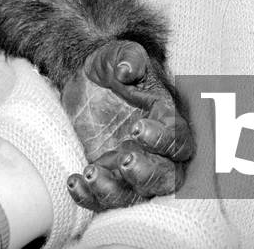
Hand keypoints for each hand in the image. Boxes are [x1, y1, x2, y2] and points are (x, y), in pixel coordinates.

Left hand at [62, 39, 192, 210]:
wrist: (84, 80)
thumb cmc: (111, 66)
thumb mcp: (118, 53)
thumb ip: (129, 57)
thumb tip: (128, 70)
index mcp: (167, 119)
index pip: (179, 139)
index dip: (164, 139)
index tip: (137, 128)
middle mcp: (155, 150)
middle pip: (168, 178)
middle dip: (148, 174)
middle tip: (123, 159)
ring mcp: (131, 167)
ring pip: (136, 196)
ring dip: (115, 191)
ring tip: (91, 172)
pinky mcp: (108, 179)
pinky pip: (104, 201)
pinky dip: (90, 198)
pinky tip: (74, 181)